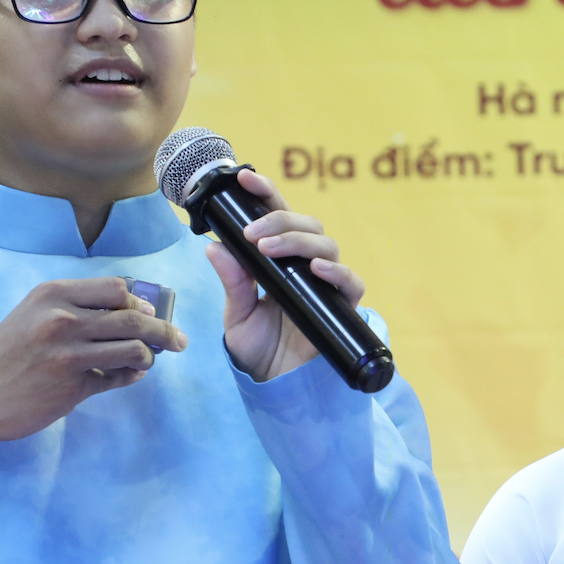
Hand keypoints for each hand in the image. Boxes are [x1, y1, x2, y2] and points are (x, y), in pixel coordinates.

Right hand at [0, 277, 185, 439]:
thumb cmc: (5, 350)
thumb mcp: (35, 313)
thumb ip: (77, 307)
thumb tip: (134, 312)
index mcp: (55, 294)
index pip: (118, 289)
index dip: (140, 303)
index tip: (151, 314)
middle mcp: (64, 319)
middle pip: (135, 320)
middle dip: (165, 331)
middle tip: (179, 341)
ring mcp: (69, 355)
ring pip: (134, 350)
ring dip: (149, 357)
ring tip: (147, 361)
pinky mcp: (72, 388)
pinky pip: (116, 379)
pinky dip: (129, 377)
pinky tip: (127, 377)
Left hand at [202, 167, 365, 382]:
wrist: (276, 384)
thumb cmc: (258, 347)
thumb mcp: (237, 314)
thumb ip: (232, 282)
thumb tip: (213, 246)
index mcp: (279, 259)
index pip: (276, 216)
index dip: (265, 193)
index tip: (244, 179)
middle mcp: (305, 265)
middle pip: (306, 224)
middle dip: (280, 220)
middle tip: (253, 235)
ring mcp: (326, 284)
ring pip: (326, 245)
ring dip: (298, 241)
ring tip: (270, 249)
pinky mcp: (342, 307)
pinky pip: (350, 282)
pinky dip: (336, 272)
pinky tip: (316, 270)